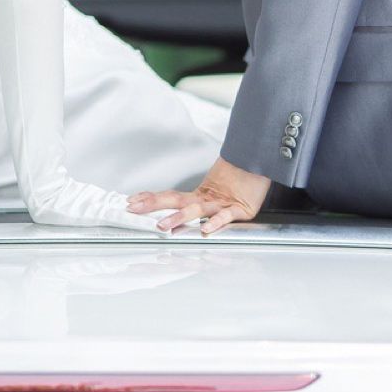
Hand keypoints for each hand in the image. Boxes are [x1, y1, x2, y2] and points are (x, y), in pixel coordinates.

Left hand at [128, 156, 270, 234]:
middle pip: (174, 200)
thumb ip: (197, 203)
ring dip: (178, 217)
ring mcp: (221, 203)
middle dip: (152, 205)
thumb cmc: (239, 181)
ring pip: (196, 210)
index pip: (169, 196)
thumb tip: (175, 212)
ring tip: (163, 226)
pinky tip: (206, 229)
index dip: (149, 198)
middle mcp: (206, 199)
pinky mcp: (240, 209)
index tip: (130, 202)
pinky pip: (225, 217)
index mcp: (198, 196)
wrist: (260, 162)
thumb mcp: (215, 193)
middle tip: (134, 210)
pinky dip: (215, 222)